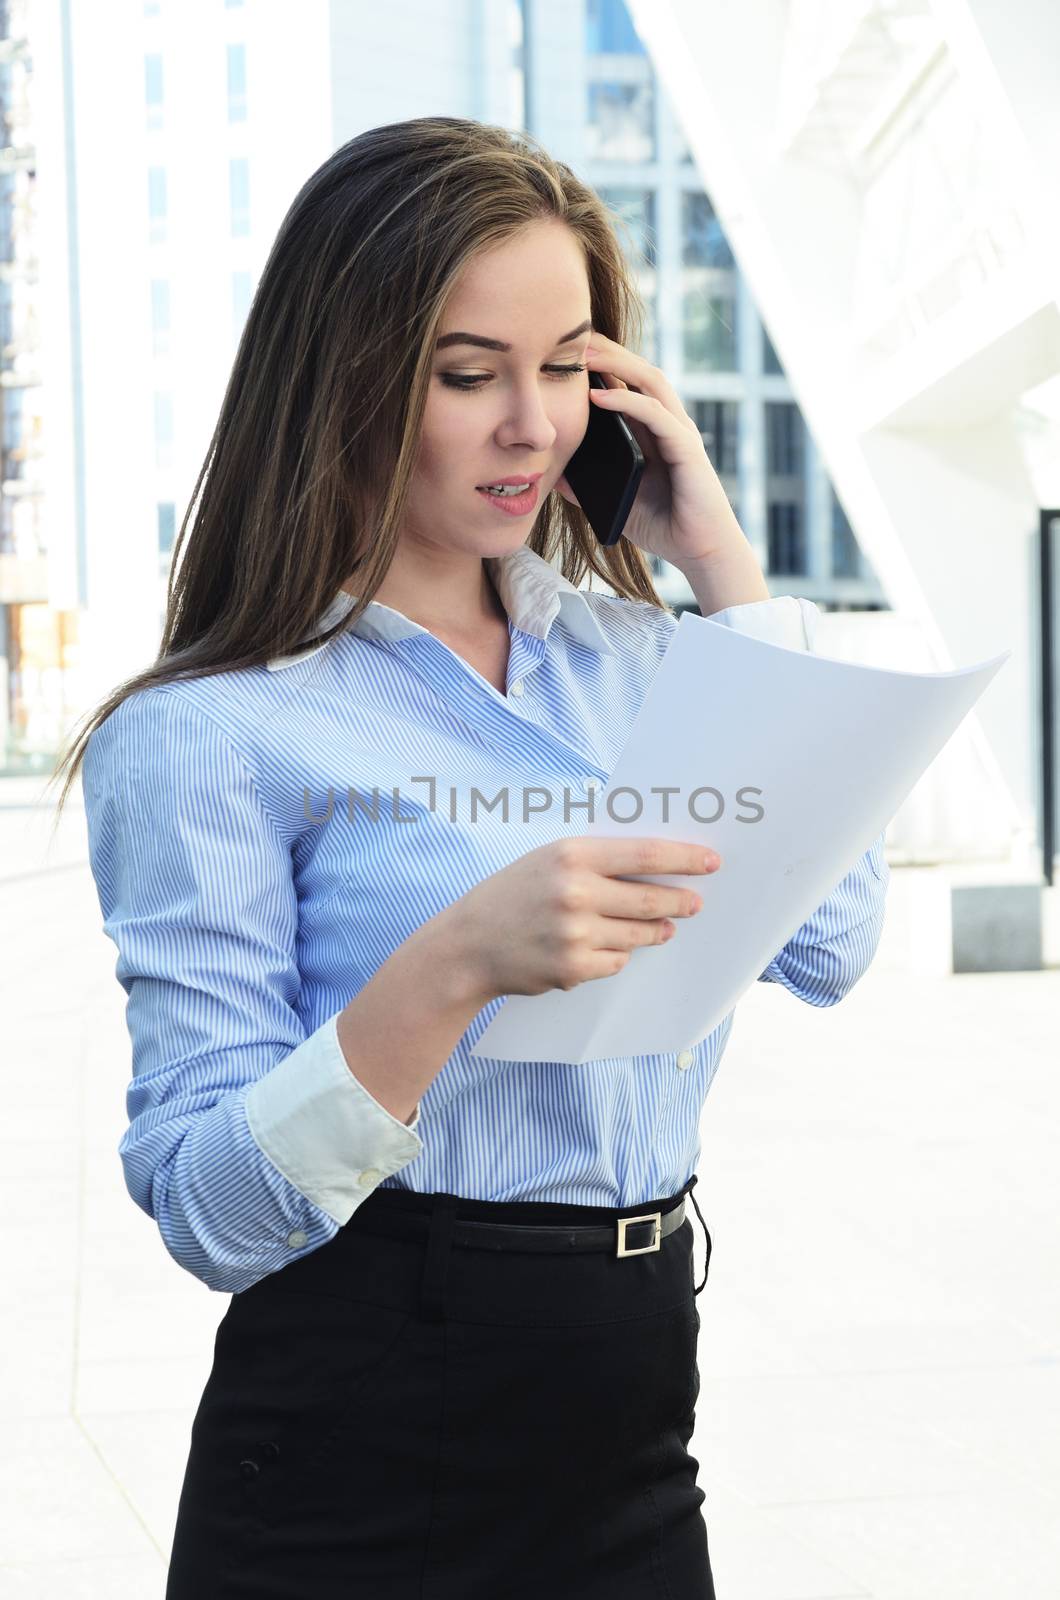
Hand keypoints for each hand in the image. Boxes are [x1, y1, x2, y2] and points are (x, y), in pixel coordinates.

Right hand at [446, 835, 721, 1004]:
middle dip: (681, 901)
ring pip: (639, 935)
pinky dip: (617, 955)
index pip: (646, 853)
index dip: (685, 858)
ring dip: (655, 931)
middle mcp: (575, 892)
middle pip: (652, 898)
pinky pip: (617, 962)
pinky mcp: (574, 968)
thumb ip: (598, 859)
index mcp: (571, 855)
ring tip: (661, 927)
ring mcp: (576, 934)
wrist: (469, 945)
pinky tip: (601, 946)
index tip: (711, 862)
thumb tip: (658, 864)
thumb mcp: (549, 860)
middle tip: (694, 903)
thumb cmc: (513, 895)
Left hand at [554, 330, 753, 570]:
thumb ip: (588, 487)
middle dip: (607, 351)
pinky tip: (598, 396)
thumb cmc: (664, 527)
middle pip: (639, 371)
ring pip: (650, 382)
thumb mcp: (616, 502)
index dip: (602, 364)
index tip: (566, 352)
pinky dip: (626, 401)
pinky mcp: (687, 450)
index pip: (628, 384)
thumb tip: (553, 475)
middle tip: (571, 337)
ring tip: (583, 354)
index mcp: (653, 432)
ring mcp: (680, 433)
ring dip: (616, 364)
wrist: (700, 552)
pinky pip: (655, 414)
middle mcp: (669, 424)